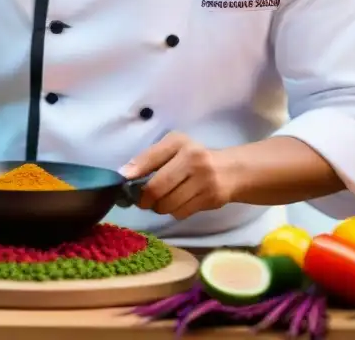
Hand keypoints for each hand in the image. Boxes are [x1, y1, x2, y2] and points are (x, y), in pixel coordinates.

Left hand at [120, 132, 235, 219]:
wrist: (230, 170)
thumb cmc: (193, 157)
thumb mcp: (172, 149)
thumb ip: (149, 158)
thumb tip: (124, 174)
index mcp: (178, 142)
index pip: (151, 158)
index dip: (135, 171)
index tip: (124, 180)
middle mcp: (192, 158)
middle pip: (157, 187)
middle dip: (144, 199)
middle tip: (142, 201)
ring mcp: (203, 179)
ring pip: (168, 204)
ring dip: (159, 207)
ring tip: (161, 202)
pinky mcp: (211, 198)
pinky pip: (181, 212)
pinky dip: (174, 212)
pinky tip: (177, 203)